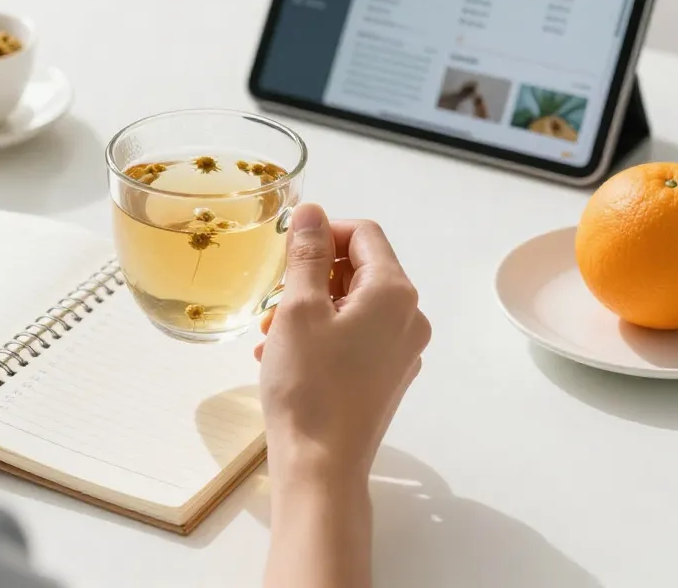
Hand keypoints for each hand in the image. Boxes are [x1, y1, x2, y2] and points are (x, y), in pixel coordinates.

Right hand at [257, 203, 430, 477]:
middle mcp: (409, 318)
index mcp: (394, 293)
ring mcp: (402, 351)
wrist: (321, 467)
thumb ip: (306, 254)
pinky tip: (282, 355)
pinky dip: (321, 334)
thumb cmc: (308, 384)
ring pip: (353, 305)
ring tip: (269, 333)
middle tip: (273, 299)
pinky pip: (356, 337)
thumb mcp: (298, 308)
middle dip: (311, 275)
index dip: (322, 233)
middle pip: (360, 268)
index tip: (286, 254)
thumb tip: (311, 210)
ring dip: (310, 307)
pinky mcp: (387, 378)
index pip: (363, 233)